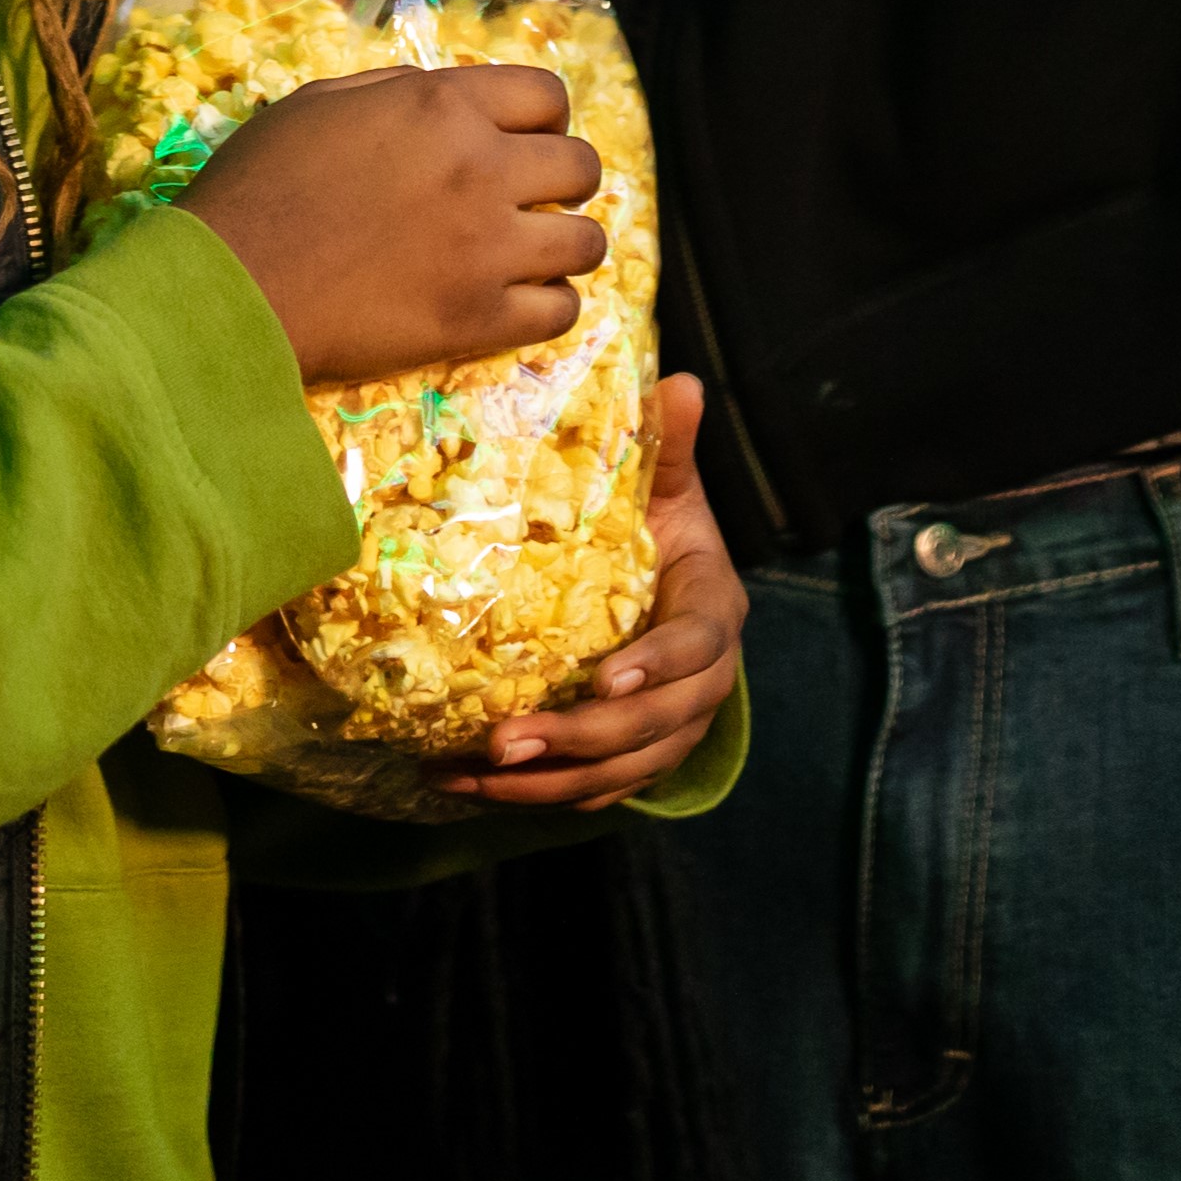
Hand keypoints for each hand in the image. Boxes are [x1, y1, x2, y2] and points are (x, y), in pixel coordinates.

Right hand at [182, 58, 605, 381]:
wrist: (228, 288)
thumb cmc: (259, 188)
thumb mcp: (322, 104)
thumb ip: (398, 94)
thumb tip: (447, 98)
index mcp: (444, 106)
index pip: (547, 95)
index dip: (545, 117)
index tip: (529, 139)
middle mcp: (482, 169)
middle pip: (580, 165)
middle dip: (565, 179)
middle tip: (534, 199)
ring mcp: (487, 249)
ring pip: (586, 242)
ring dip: (566, 243)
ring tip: (535, 255)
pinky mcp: (478, 321)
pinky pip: (561, 313)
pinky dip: (549, 306)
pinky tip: (519, 302)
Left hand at [450, 373, 749, 810]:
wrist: (677, 585)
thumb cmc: (665, 526)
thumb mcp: (670, 486)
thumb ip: (669, 445)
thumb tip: (678, 382)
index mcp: (714, 611)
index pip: (694, 648)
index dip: (654, 668)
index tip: (605, 681)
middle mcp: (703, 682)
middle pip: (651, 728)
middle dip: (578, 740)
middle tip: (502, 744)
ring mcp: (673, 729)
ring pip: (619, 773)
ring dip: (545, 785)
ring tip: (469, 779)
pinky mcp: (640, 759)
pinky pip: (597, 790)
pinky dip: (539, 798)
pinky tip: (466, 789)